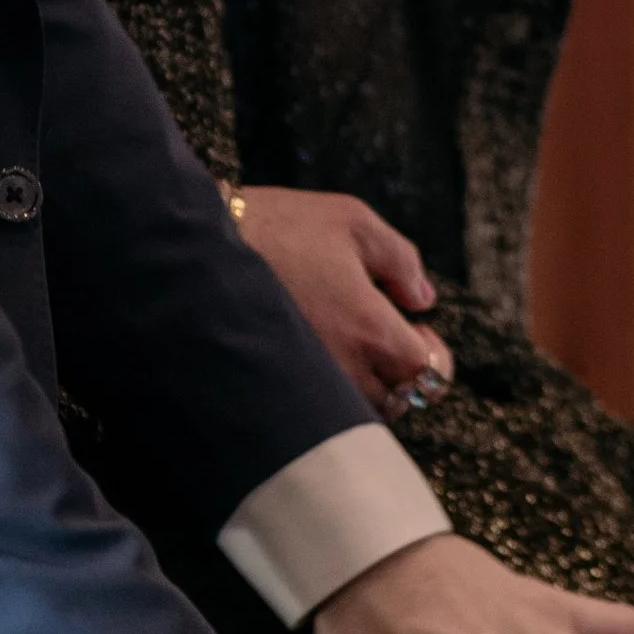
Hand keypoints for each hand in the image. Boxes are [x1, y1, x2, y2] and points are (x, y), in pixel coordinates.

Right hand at [230, 184, 452, 416]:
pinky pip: (320, 408)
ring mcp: (309, 387)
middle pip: (399, 400)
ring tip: (350, 345)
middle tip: (388, 337)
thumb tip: (422, 298)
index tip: (421, 331)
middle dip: (403, 372)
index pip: (429, 373)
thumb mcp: (352, 221)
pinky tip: (316, 354)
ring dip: (367, 385)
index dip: (434, 355)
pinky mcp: (277, 390)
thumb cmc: (278, 228)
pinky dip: (330, 392)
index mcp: (372, 331)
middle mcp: (345, 371)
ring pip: (359, 411)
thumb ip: (400, 259)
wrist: (198, 250)